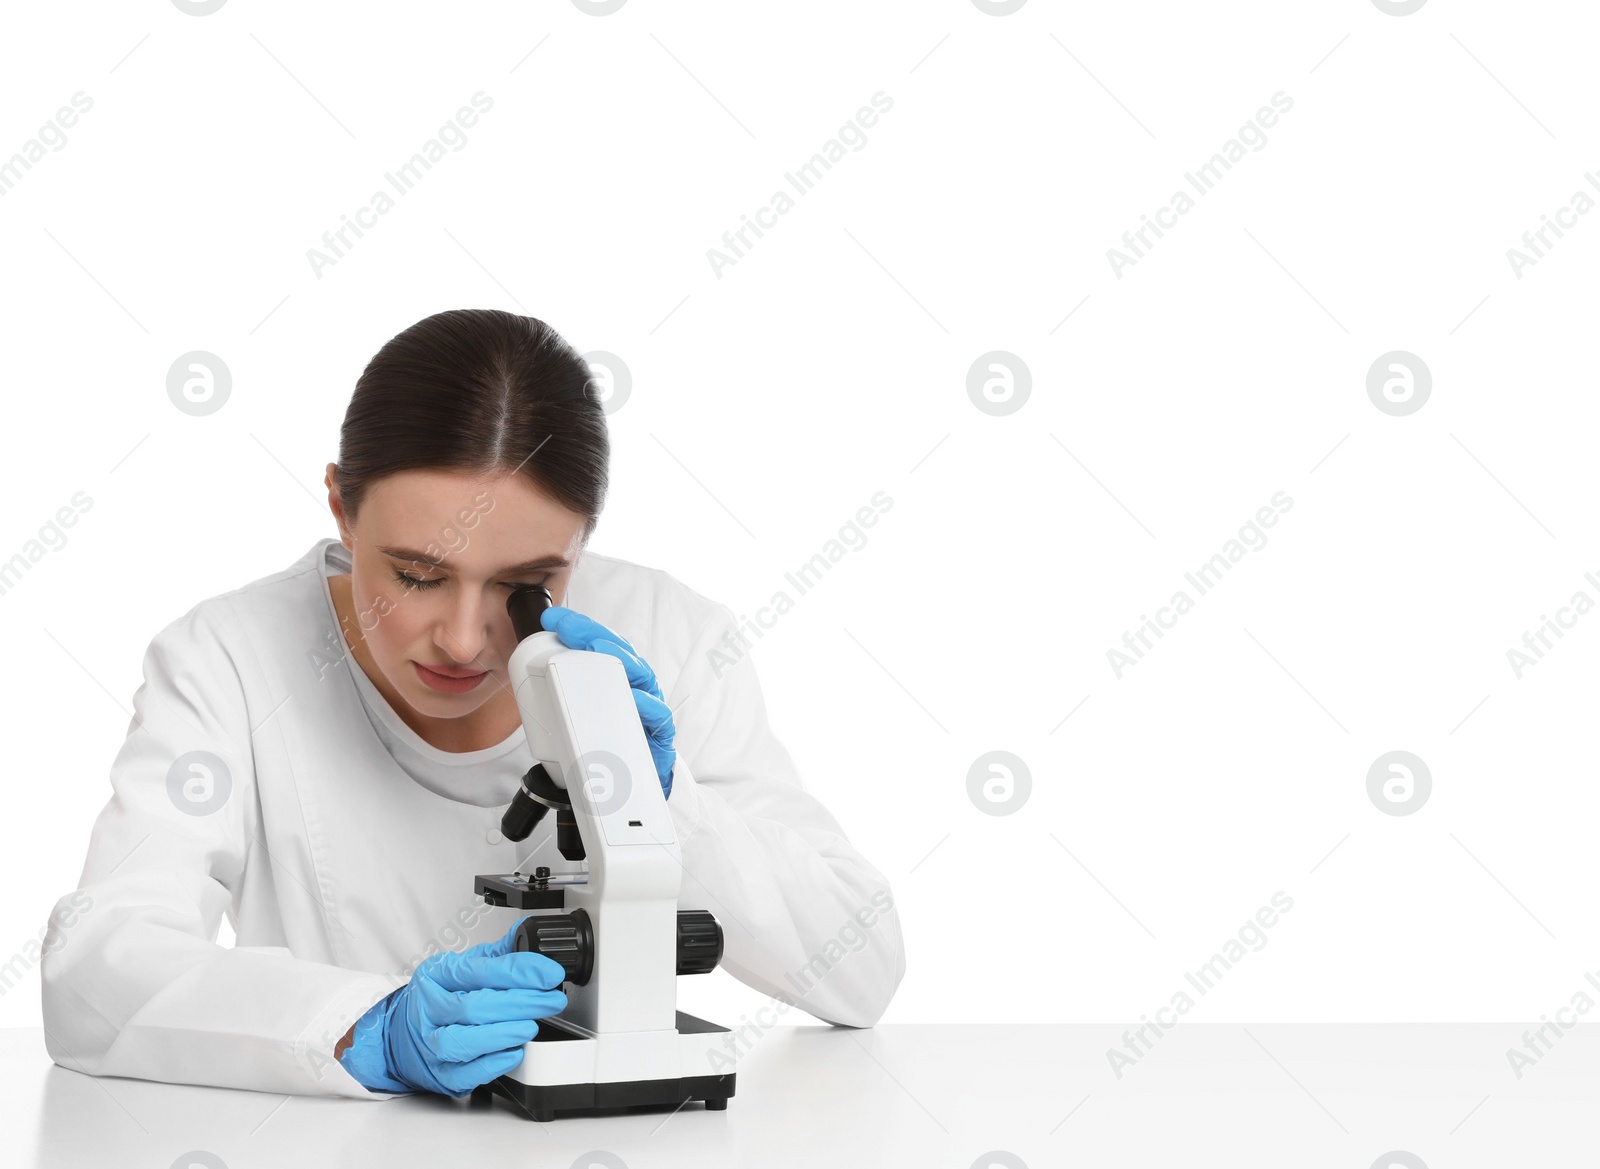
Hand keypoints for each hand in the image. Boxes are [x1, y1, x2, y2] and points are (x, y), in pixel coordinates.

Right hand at [338, 918, 566, 1096]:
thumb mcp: (461, 968)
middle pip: (474, 1006)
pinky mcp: (440, 1074)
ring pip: (464, 1041)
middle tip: (552, 1000)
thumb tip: (527, 933)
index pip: (481, 971)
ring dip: (503, 1033)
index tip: (549, 973)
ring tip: (531, 1026)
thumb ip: (497, 955)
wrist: (399, 1036)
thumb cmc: (438, 998)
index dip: (520, 972)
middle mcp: (430, 1009)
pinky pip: (465, 1073)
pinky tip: (515, 1052)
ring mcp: (431, 1044)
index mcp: (437, 975)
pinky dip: (493, 1064)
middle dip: (520, 1003)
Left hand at [541, 605, 676, 798]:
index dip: (580, 628)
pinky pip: (658, 719)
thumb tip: (527, 684)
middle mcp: (636, 690)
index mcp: (616, 682)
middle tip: (570, 629)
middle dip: (595, 637)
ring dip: (622, 662)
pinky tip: (635, 700)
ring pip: (642, 679)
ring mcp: (649, 711)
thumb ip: (559, 701)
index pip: (601, 646)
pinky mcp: (660, 738)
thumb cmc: (602, 751)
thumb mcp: (576, 722)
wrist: (626, 793)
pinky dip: (648, 708)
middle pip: (622, 655)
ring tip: (599, 651)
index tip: (553, 619)